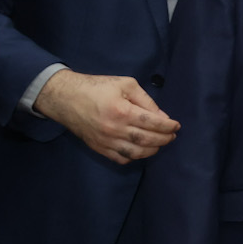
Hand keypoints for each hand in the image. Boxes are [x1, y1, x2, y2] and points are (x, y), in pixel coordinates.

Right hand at [36, 70, 181, 164]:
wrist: (65, 98)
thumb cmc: (96, 87)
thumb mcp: (125, 84)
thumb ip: (145, 100)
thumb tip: (162, 117)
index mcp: (122, 111)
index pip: (153, 123)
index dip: (168, 126)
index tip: (176, 126)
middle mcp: (114, 129)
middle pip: (147, 140)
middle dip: (164, 139)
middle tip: (172, 136)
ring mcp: (106, 141)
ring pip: (136, 153)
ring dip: (152, 150)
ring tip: (160, 143)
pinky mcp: (98, 148)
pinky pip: (121, 159)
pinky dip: (134, 157)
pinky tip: (140, 150)